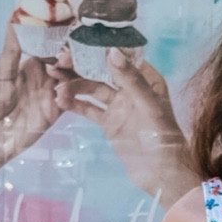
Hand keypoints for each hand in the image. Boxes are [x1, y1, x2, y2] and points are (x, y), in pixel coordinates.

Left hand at [0, 26, 69, 213]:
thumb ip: (11, 50)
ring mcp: (53, 93)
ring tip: (62, 69)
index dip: (59, 35)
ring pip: (73, 77)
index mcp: (30, 63)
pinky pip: (72, 99)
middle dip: (70, 53)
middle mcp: (45, 76)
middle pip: (67, 60)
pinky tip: (63, 91)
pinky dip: (71, 93)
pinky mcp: (57, 111)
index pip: (51, 45)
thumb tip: (13, 19)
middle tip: (66, 51)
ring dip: (71, 72)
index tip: (66, 24)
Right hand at [56, 47, 197, 203]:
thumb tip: (112, 52)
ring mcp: (118, 105)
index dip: (96, 49)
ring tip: (57, 88)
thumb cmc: (165, 139)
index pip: (118, 57)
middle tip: (58, 63)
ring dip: (73, 86)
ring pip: (91, 89)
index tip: (75, 45)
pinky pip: (88, 109)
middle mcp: (131, 88)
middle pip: (101, 70)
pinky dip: (74, 104)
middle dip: (79, 66)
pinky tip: (60, 101)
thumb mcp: (149, 106)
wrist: (162, 176)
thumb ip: (131, 80)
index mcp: (146, 78)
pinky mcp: (109, 122)